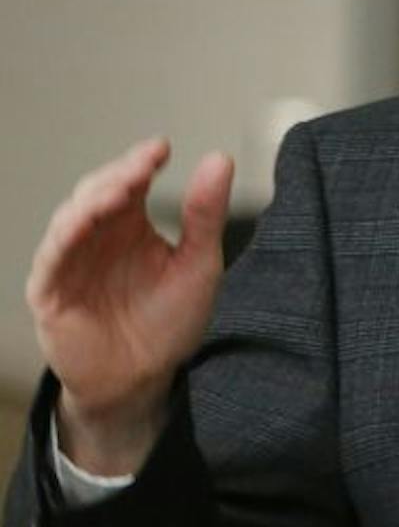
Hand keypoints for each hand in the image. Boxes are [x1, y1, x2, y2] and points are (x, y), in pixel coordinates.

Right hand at [26, 137, 231, 474]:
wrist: (142, 378)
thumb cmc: (168, 322)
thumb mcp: (198, 265)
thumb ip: (205, 215)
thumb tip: (220, 160)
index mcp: (130, 225)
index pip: (130, 182)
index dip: (141, 162)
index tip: (162, 147)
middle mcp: (97, 235)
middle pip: (97, 192)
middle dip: (120, 174)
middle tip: (145, 163)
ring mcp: (70, 260)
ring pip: (71, 217)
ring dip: (94, 199)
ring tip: (123, 186)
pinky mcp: (50, 289)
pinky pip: (52, 257)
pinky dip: (66, 237)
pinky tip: (84, 221)